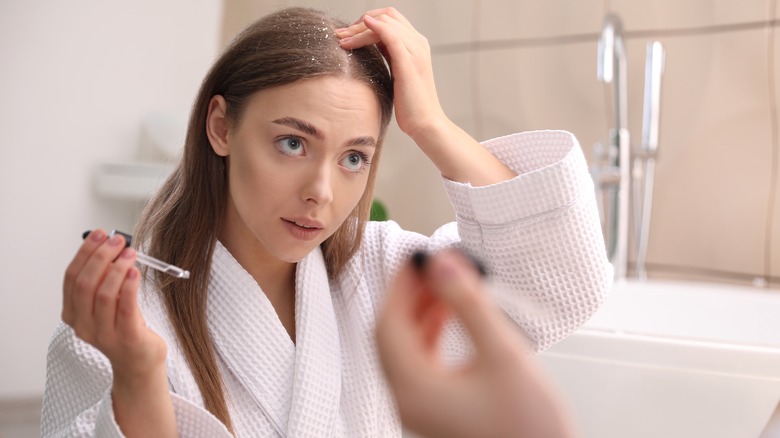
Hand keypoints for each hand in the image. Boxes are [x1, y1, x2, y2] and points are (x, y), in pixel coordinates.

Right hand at [63, 229, 174, 436]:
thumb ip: (104, 279)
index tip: (99, 234)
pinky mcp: (127, 338)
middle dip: (101, 257)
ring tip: (131, 253)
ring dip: (117, 268)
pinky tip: (135, 271)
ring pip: (104, 294)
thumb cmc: (125, 326)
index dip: (85, 253)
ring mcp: (104, 334)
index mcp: (73, 314)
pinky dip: (128, 286)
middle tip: (118, 241)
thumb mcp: (107, 303)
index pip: (71, 278)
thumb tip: (110, 244)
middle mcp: (83, 325)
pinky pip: (125, 308)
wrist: (139, 362)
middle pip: (85, 284)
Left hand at [336, 7, 446, 140]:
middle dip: (360, 22)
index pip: (390, 18)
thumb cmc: (410, 105)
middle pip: (387, 16)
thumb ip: (388, 56)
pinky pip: (390, 36)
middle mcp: (418, 43)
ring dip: (359, 28)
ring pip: (385, 24)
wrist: (425, 123)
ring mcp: (415, 51)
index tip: (348, 35)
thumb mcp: (397, 74)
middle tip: (340, 35)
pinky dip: (374, 29)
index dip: (367, 21)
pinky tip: (359, 30)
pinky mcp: (409, 62)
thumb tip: (367, 46)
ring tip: (342, 40)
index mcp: (416, 44)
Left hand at [376, 250, 576, 437]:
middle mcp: (408, 401)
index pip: (390, 324)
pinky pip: (420, 362)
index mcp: (414, 390)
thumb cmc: (530, 427)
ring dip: (420, 312)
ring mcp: (420, 407)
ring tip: (443, 284)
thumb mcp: (502, 354)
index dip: (400, 285)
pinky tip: (448, 314)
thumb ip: (469, 305)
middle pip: (393, 335)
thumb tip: (443, 265)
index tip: (416, 258)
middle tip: (431, 266)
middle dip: (410, 296)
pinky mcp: (436, 408)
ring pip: (406, 348)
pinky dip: (429, 333)